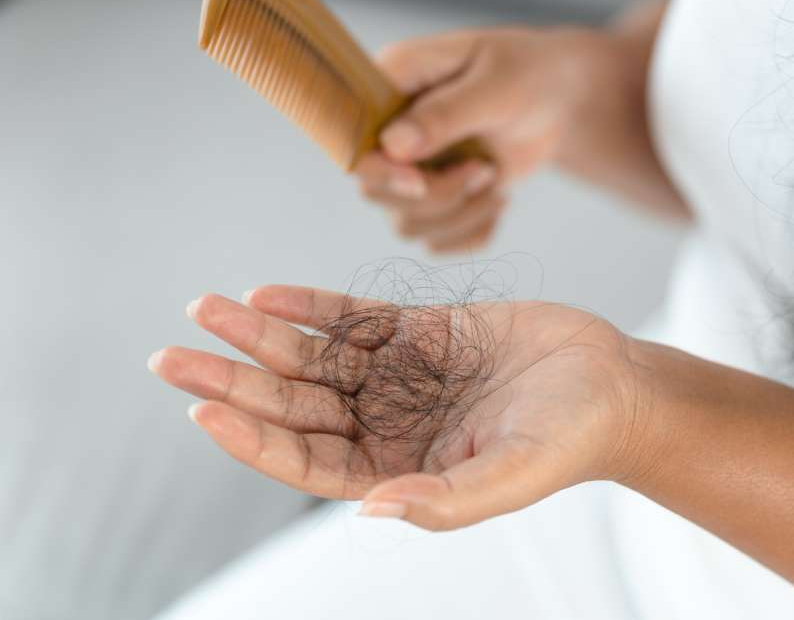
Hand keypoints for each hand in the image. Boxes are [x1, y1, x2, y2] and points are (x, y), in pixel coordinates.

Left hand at [148, 285, 651, 529]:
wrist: (614, 383)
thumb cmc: (568, 439)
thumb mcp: (510, 475)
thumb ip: (444, 498)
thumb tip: (372, 510)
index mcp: (397, 469)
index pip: (306, 460)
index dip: (254, 437)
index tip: (205, 411)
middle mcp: (387, 423)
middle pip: (293, 403)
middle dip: (231, 380)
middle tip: (168, 358)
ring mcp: (400, 374)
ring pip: (312, 356)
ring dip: (257, 335)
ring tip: (204, 309)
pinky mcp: (420, 329)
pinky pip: (352, 317)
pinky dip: (310, 305)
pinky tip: (265, 294)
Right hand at [354, 26, 601, 252]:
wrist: (559, 100)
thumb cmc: (528, 75)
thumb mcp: (495, 87)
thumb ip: (444, 114)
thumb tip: (393, 146)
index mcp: (391, 83)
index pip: (355, 141)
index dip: (380, 172)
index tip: (421, 181)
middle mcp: (389, 128)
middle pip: (375, 192)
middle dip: (436, 195)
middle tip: (484, 170)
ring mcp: (410, 167)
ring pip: (406, 224)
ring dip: (460, 215)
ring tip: (494, 176)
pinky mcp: (435, 196)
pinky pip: (437, 241)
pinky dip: (473, 232)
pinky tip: (498, 198)